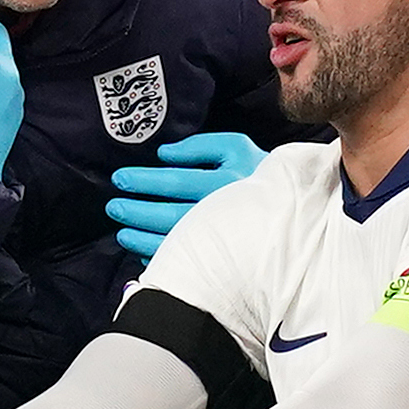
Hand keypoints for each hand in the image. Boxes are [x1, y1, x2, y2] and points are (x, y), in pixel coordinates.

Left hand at [107, 130, 263, 257]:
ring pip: (175, 242)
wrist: (295, 210)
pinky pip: (186, 263)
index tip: (121, 178)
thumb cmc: (258, 174)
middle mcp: (224, 213)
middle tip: (114, 207)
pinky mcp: (224, 259)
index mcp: (227, 182)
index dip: (144, 180)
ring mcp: (223, 239)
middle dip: (137, 211)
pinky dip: (162, 258)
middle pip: (170, 215)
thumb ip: (199, 146)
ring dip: (143, 238)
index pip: (176, 181)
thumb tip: (163, 154)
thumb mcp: (236, 146)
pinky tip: (144, 253)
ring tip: (122, 232)